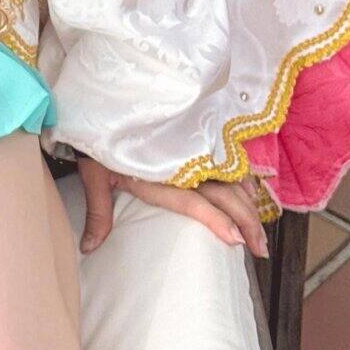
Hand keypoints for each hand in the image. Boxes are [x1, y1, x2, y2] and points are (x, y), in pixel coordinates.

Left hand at [75, 154, 268, 259]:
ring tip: (261, 232)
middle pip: (221, 192)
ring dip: (248, 203)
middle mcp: (179, 163)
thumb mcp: (94, 175)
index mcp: (156, 174)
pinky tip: (252, 192)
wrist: (99, 100)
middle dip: (244, 220)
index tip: (236, 239)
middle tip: (260, 249)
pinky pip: (225, 157)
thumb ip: (98, 213)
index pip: (192, 200)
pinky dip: (241, 175)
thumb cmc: (96, 140)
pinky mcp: (192, 138)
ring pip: (228, 177)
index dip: (215, 219)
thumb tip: (89, 249)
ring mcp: (189, 149)